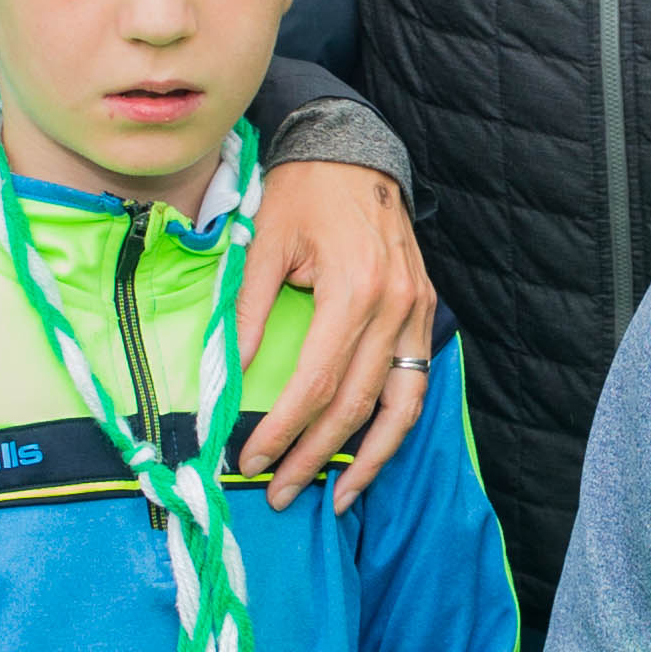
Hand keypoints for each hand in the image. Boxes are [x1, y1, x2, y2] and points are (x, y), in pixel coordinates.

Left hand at [229, 154, 435, 513]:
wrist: (353, 152)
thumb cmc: (303, 194)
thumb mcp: (263, 245)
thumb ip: (247, 312)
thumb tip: (225, 375)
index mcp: (354, 290)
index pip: (316, 383)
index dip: (283, 429)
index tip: (251, 459)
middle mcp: (395, 307)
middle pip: (354, 405)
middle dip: (313, 456)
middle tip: (278, 492)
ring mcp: (417, 312)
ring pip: (399, 407)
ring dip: (368, 460)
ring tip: (337, 499)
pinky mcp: (424, 313)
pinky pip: (416, 384)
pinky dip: (395, 426)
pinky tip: (370, 456)